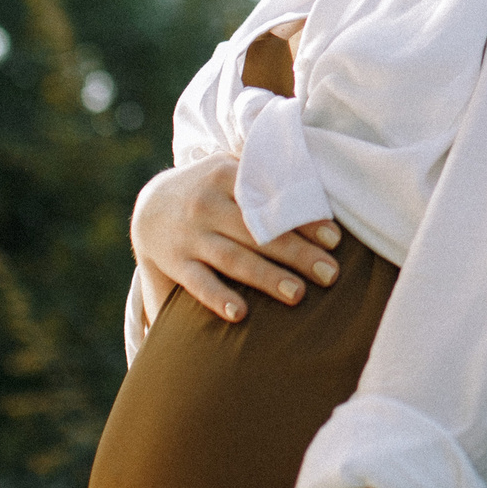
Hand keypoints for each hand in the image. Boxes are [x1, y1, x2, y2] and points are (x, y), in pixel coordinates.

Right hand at [132, 155, 341, 317]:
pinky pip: (197, 282)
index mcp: (226, 175)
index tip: (335, 239)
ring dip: (266, 277)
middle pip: (258, 231)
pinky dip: (217, 297)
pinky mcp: (174, 262)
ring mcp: (189, 234)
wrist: (151, 205)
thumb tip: (323, 197)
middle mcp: (206, 203)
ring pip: (232, 258)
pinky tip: (240, 314)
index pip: (271, 199)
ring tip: (298, 294)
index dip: (304, 219)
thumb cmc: (212, 191)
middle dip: (296, 253)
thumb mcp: (232, 172)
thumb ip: (266, 178)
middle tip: (330, 273)